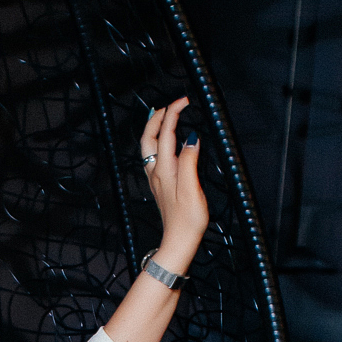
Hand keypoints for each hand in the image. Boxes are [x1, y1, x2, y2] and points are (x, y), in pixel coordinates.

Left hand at [140, 97, 207, 274]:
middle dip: (157, 118)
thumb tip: (191, 139)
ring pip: (149, 147)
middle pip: (149, 137)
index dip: (174, 113)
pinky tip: (167, 144)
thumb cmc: (187, 220)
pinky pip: (154, 156)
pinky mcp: (161, 185)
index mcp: (164, 169)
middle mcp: (157, 172)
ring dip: (154, 129)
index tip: (184, 100)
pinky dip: (158, 142)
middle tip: (169, 105)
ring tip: (163, 117)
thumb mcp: (192, 188)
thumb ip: (190, 161)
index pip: (166, 133)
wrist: (178, 241)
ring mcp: (157, 179)